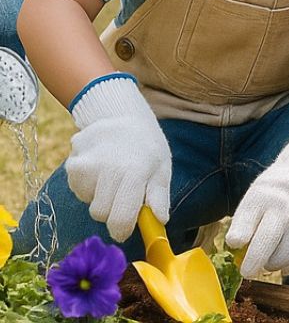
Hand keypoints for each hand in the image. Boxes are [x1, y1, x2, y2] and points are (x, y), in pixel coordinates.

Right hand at [67, 76, 170, 241]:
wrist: (120, 114)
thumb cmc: (146, 145)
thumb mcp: (161, 167)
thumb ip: (159, 196)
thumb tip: (159, 221)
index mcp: (134, 171)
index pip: (120, 220)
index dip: (123, 230)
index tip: (125, 228)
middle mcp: (108, 168)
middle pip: (100, 214)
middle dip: (112, 210)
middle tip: (124, 192)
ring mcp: (86, 164)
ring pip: (88, 202)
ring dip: (100, 195)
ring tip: (113, 174)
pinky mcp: (71, 163)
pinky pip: (79, 190)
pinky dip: (89, 185)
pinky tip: (100, 167)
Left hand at [226, 131, 288, 277]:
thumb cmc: (270, 196)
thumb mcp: (250, 202)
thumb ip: (240, 226)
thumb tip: (236, 248)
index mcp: (265, 201)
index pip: (253, 231)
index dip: (247, 251)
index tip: (242, 266)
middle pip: (271, 253)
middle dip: (256, 264)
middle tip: (250, 266)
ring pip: (286, 262)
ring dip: (275, 264)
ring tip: (271, 252)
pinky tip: (287, 253)